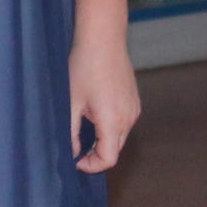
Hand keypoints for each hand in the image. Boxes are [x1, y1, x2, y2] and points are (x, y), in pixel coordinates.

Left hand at [69, 35, 139, 173]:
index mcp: (112, 121)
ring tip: (83, 124)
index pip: (108, 159)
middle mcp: (128, 118)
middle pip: (115, 150)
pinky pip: (124, 123)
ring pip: (119, 137)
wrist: (103, 40)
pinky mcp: (135, 101)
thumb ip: (71, 132)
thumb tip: (72, 152)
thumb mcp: (71, 103)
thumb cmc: (84, 67)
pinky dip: (110, 127)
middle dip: (96, 153)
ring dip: (102, 139)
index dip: (92, 166)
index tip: (76, 159)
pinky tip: (95, 112)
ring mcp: (134, 109)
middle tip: (76, 145)